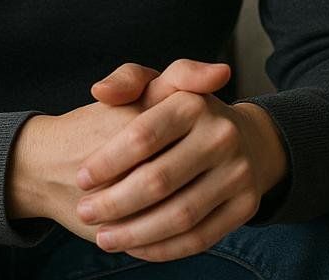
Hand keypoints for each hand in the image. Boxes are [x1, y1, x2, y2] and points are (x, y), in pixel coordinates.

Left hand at [74, 59, 288, 261]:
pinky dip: (164, 249)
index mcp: (194, 104)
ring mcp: (239, 173)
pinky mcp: (247, 206)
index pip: (142, 136)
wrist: (246, 140)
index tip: (81, 178)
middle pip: (159, 180)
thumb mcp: (158, 86)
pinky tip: (136, 247)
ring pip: (179, 215)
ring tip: (104, 238)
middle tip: (85, 212)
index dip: (107, 161)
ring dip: (135, 233)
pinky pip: (200, 237)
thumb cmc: (183, 114)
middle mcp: (222, 136)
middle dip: (114, 202)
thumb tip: (100, 92)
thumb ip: (126, 80)